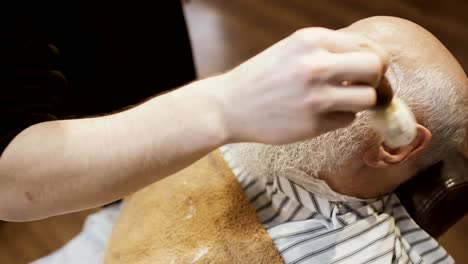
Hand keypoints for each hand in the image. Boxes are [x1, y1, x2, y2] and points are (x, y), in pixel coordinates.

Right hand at [215, 27, 387, 143]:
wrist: (228, 107)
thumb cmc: (261, 77)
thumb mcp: (292, 49)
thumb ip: (328, 50)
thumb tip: (371, 60)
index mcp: (311, 40)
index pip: (366, 45)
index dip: (374, 60)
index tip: (369, 72)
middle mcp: (316, 65)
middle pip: (375, 68)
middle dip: (376, 79)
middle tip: (365, 87)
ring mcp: (316, 96)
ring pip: (368, 98)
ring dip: (360, 102)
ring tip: (342, 102)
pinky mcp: (313, 123)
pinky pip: (347, 119)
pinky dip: (339, 118)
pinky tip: (318, 115)